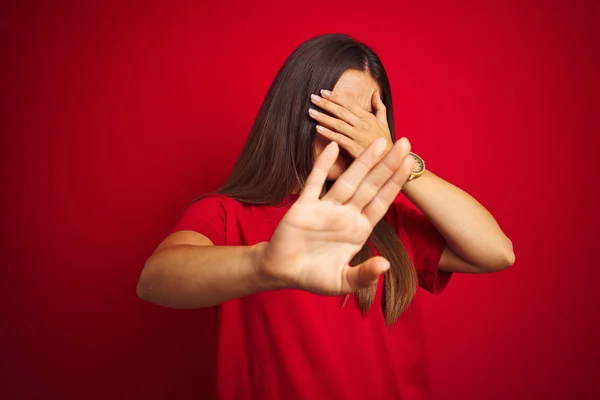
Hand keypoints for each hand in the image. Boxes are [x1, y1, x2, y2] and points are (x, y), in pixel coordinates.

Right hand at [257, 137, 413, 295]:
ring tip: (380, 141)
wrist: (283, 271)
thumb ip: (364, 275)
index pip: (382, 202)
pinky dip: (323, 165)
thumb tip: (385, 265)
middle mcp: (346, 214)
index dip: (395, 183)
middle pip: (371, 185)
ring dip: (363, 161)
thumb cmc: (314, 276)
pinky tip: (333, 147)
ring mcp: (326, 208)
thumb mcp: (343, 282)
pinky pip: (314, 182)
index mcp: (359, 229)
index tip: (411, 165)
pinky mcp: (304, 206)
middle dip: (388, 165)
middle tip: (405, 143)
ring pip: (348, 180)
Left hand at [308, 89, 392, 157]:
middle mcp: (362, 125)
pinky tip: (318, 129)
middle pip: (341, 111)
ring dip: (324, 117)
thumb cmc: (385, 141)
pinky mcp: (355, 149)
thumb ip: (379, 106)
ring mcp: (358, 136)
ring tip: (311, 112)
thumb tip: (375, 92)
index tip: (323, 92)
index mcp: (367, 117)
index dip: (335, 97)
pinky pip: (339, 139)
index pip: (348, 104)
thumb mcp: (384, 122)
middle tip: (312, 97)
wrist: (390, 160)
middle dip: (326, 104)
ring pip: (338, 124)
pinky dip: (329, 133)